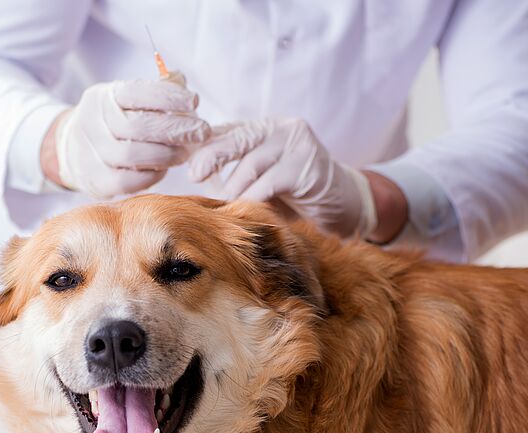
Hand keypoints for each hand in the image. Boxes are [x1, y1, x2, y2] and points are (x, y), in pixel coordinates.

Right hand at [47, 80, 210, 198]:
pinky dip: (152, 174)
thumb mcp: (124, 100)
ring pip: (132, 155)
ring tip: (185, 152)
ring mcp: (90, 154)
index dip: (168, 97)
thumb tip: (186, 93)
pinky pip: (129, 181)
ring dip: (166, 154)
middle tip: (201, 131)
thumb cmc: (111, 123)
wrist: (71, 151)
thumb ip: (154, 96)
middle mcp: (92, 123)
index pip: (137, 93)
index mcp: (103, 97)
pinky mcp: (96, 181)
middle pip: (137, 127)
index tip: (194, 102)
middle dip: (175, 129)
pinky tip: (164, 168)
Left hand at [189, 118, 376, 238]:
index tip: (184, 163)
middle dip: (211, 157)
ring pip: (250, 165)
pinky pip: (269, 184)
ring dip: (234, 189)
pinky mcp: (307, 166)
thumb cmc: (294, 194)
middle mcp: (280, 128)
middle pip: (236, 140)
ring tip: (225, 205)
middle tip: (194, 175)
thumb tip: (193, 173)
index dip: (203, 146)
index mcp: (264, 129)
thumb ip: (234, 170)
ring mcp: (297, 144)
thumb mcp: (261, 177)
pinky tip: (247, 209)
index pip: (226, 131)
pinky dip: (253, 199)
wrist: (343, 204)